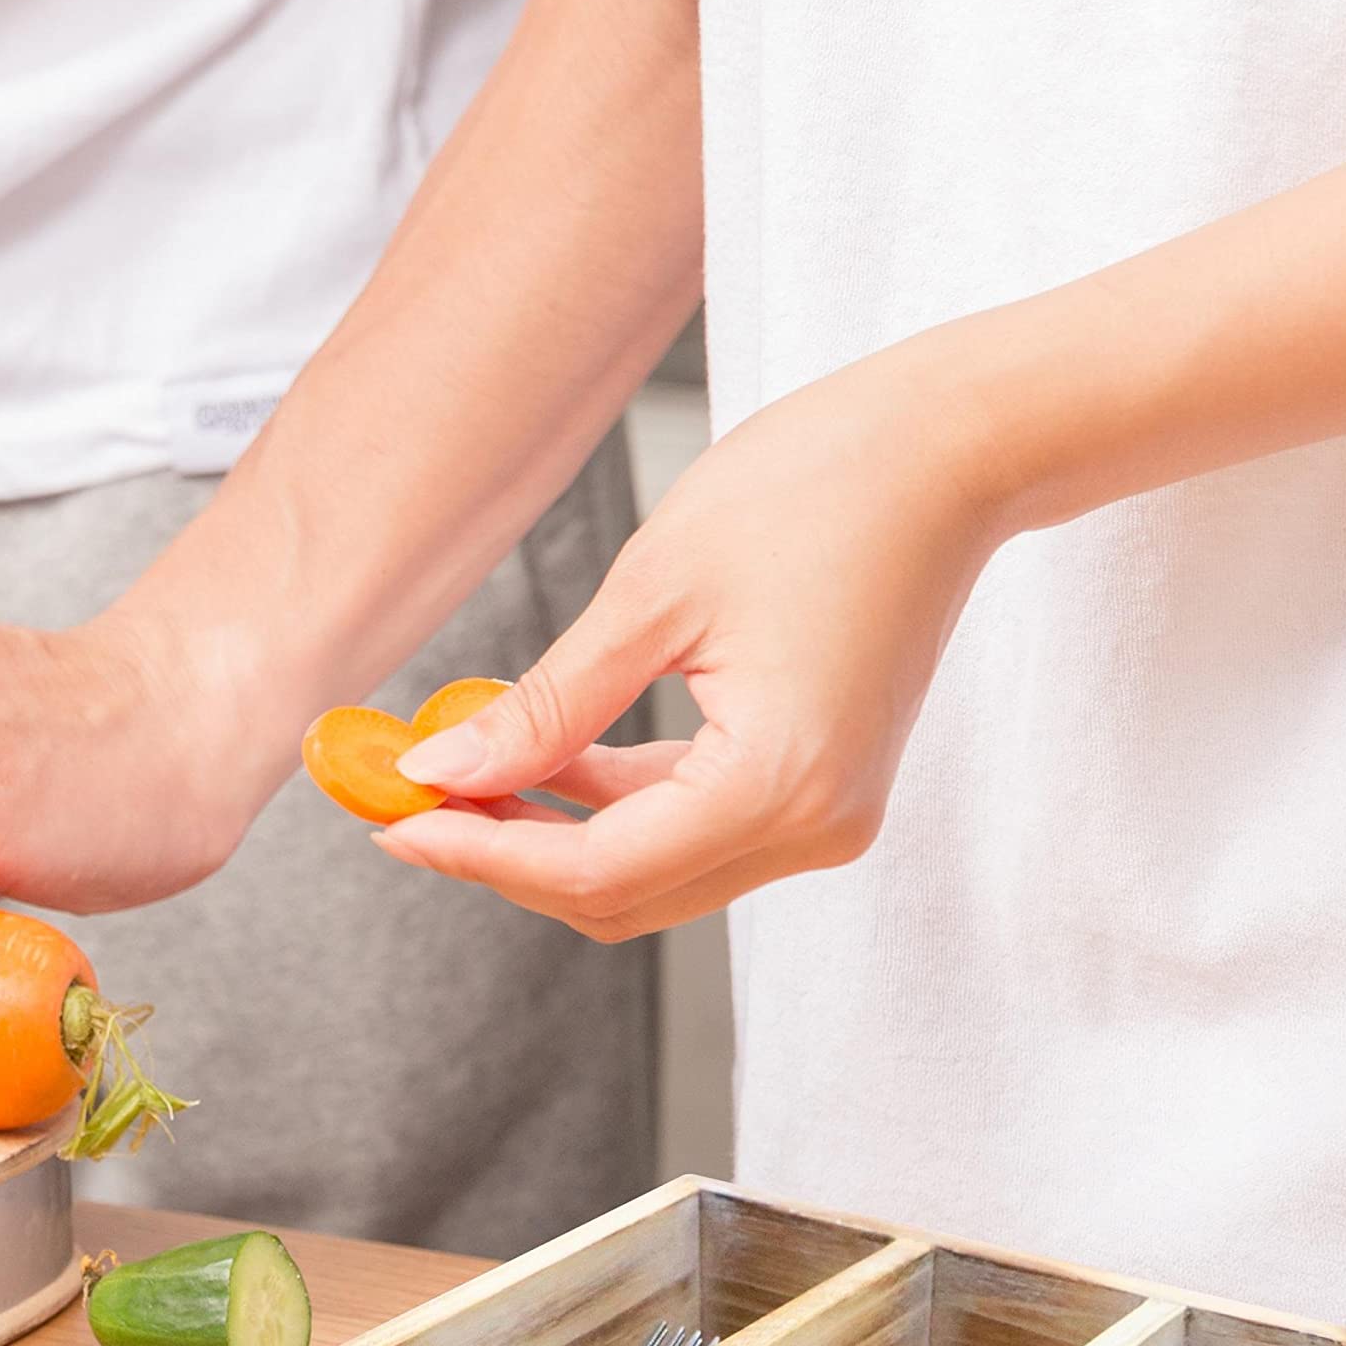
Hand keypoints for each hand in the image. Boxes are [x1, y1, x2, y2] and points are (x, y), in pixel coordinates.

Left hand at [378, 329, 1021, 936]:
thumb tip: (442, 774)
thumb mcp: (654, 596)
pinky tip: (547, 758)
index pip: (596, 870)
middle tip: (412, 801)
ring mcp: (827, 819)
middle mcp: (814, 829)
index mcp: (779, 786)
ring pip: (654, 875)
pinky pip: (695, 832)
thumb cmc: (820, 486)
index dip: (482, 857)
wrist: (952, 449)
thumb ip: (545, 708)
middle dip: (509, 859)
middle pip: (623, 896)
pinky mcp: (824, 791)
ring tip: (464, 774)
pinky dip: (616, 809)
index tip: (393, 822)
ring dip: (556, 838)